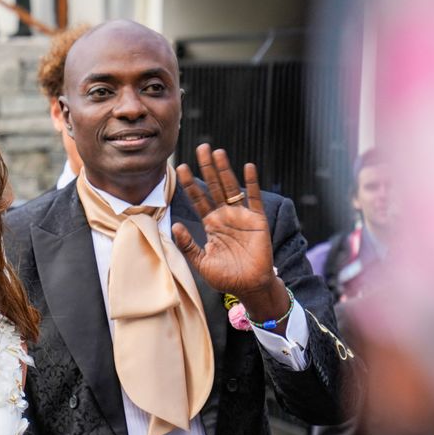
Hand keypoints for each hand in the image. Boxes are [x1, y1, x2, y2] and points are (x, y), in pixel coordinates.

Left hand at [172, 145, 287, 319]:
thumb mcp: (201, 262)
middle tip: (200, 147)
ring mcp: (241, 216)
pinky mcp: (257, 220)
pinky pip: (254, 198)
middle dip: (206, 168)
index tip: (178, 167)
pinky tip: (247, 167)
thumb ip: (188, 245)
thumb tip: (176, 226)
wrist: (248, 287)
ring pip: (231, 187)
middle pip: (214, 186)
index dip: (189, 184)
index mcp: (211, 224)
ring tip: (217, 152)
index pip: (198, 199)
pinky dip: (251, 183)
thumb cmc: (225, 277)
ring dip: (225, 170)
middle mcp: (225, 216)